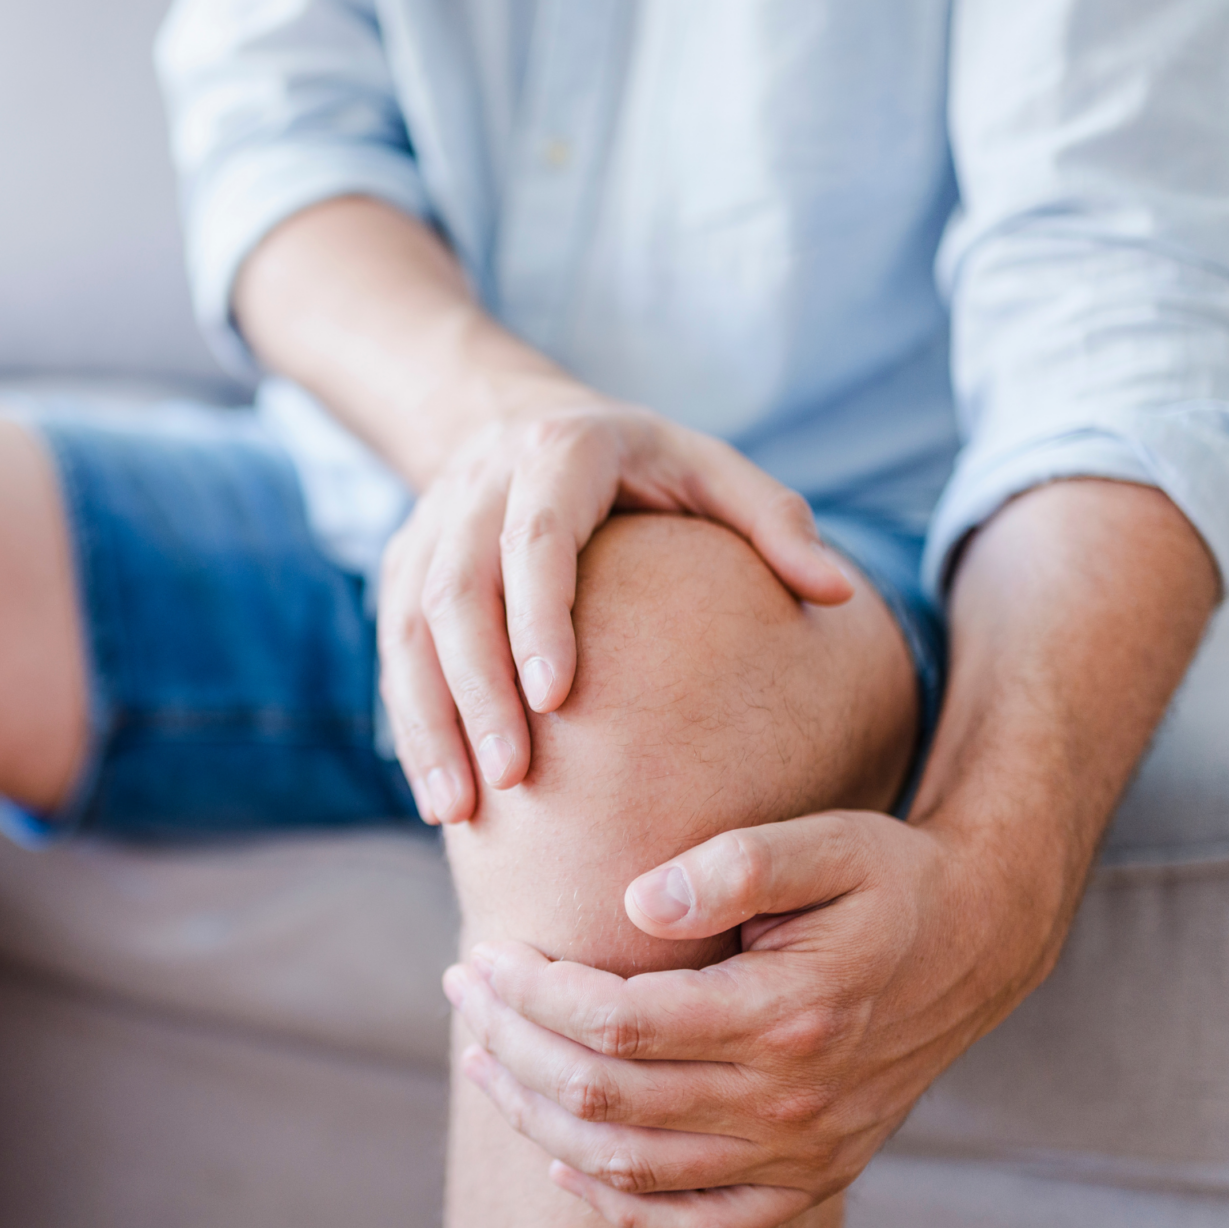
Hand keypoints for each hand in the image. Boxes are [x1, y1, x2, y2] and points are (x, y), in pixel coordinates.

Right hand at [378, 382, 851, 824]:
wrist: (515, 418)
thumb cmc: (640, 463)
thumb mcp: (710, 468)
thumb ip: (774, 522)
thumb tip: (836, 593)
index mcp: (561, 451)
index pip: (538, 536)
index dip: (537, 615)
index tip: (557, 698)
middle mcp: (480, 485)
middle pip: (457, 591)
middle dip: (477, 689)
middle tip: (512, 778)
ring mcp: (428, 527)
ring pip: (409, 630)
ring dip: (430, 722)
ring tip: (459, 809)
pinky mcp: (399, 568)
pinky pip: (391, 654)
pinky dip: (412, 726)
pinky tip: (440, 796)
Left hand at [441, 811, 1062, 1227]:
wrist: (978, 942)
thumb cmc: (887, 879)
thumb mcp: (825, 841)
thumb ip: (734, 865)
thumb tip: (637, 905)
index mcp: (787, 1016)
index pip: (618, 1023)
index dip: (534, 992)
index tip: (486, 953)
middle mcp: (791, 1103)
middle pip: (607, 1097)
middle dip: (513, 1043)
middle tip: (462, 990)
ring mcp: (802, 1154)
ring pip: (632, 1166)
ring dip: (539, 1117)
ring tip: (482, 1059)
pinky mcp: (810, 1179)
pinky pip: (695, 1223)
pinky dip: (618, 1203)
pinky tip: (563, 1163)